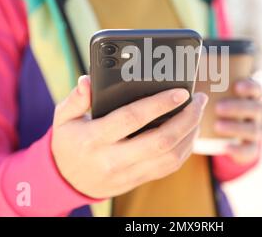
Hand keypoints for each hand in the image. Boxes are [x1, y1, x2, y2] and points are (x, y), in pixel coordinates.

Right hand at [51, 75, 207, 198]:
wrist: (68, 180)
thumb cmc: (69, 142)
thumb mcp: (63, 118)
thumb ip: (76, 99)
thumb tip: (88, 80)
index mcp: (94, 139)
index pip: (132, 119)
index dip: (159, 104)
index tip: (181, 91)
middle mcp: (113, 159)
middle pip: (160, 141)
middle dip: (186, 118)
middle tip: (198, 99)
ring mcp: (129, 173)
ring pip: (170, 157)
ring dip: (191, 133)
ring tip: (197, 111)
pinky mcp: (139, 179)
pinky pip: (170, 166)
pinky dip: (186, 148)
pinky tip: (190, 130)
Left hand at [214, 79, 261, 164]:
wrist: (221, 136)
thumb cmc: (214, 106)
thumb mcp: (214, 95)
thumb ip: (207, 84)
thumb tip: (187, 74)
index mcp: (249, 96)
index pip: (256, 89)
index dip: (249, 87)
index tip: (236, 86)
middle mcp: (255, 113)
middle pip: (256, 108)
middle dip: (237, 107)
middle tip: (217, 107)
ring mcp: (255, 130)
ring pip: (253, 129)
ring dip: (235, 127)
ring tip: (217, 126)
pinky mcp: (250, 148)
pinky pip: (250, 150)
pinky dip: (239, 149)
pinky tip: (226, 147)